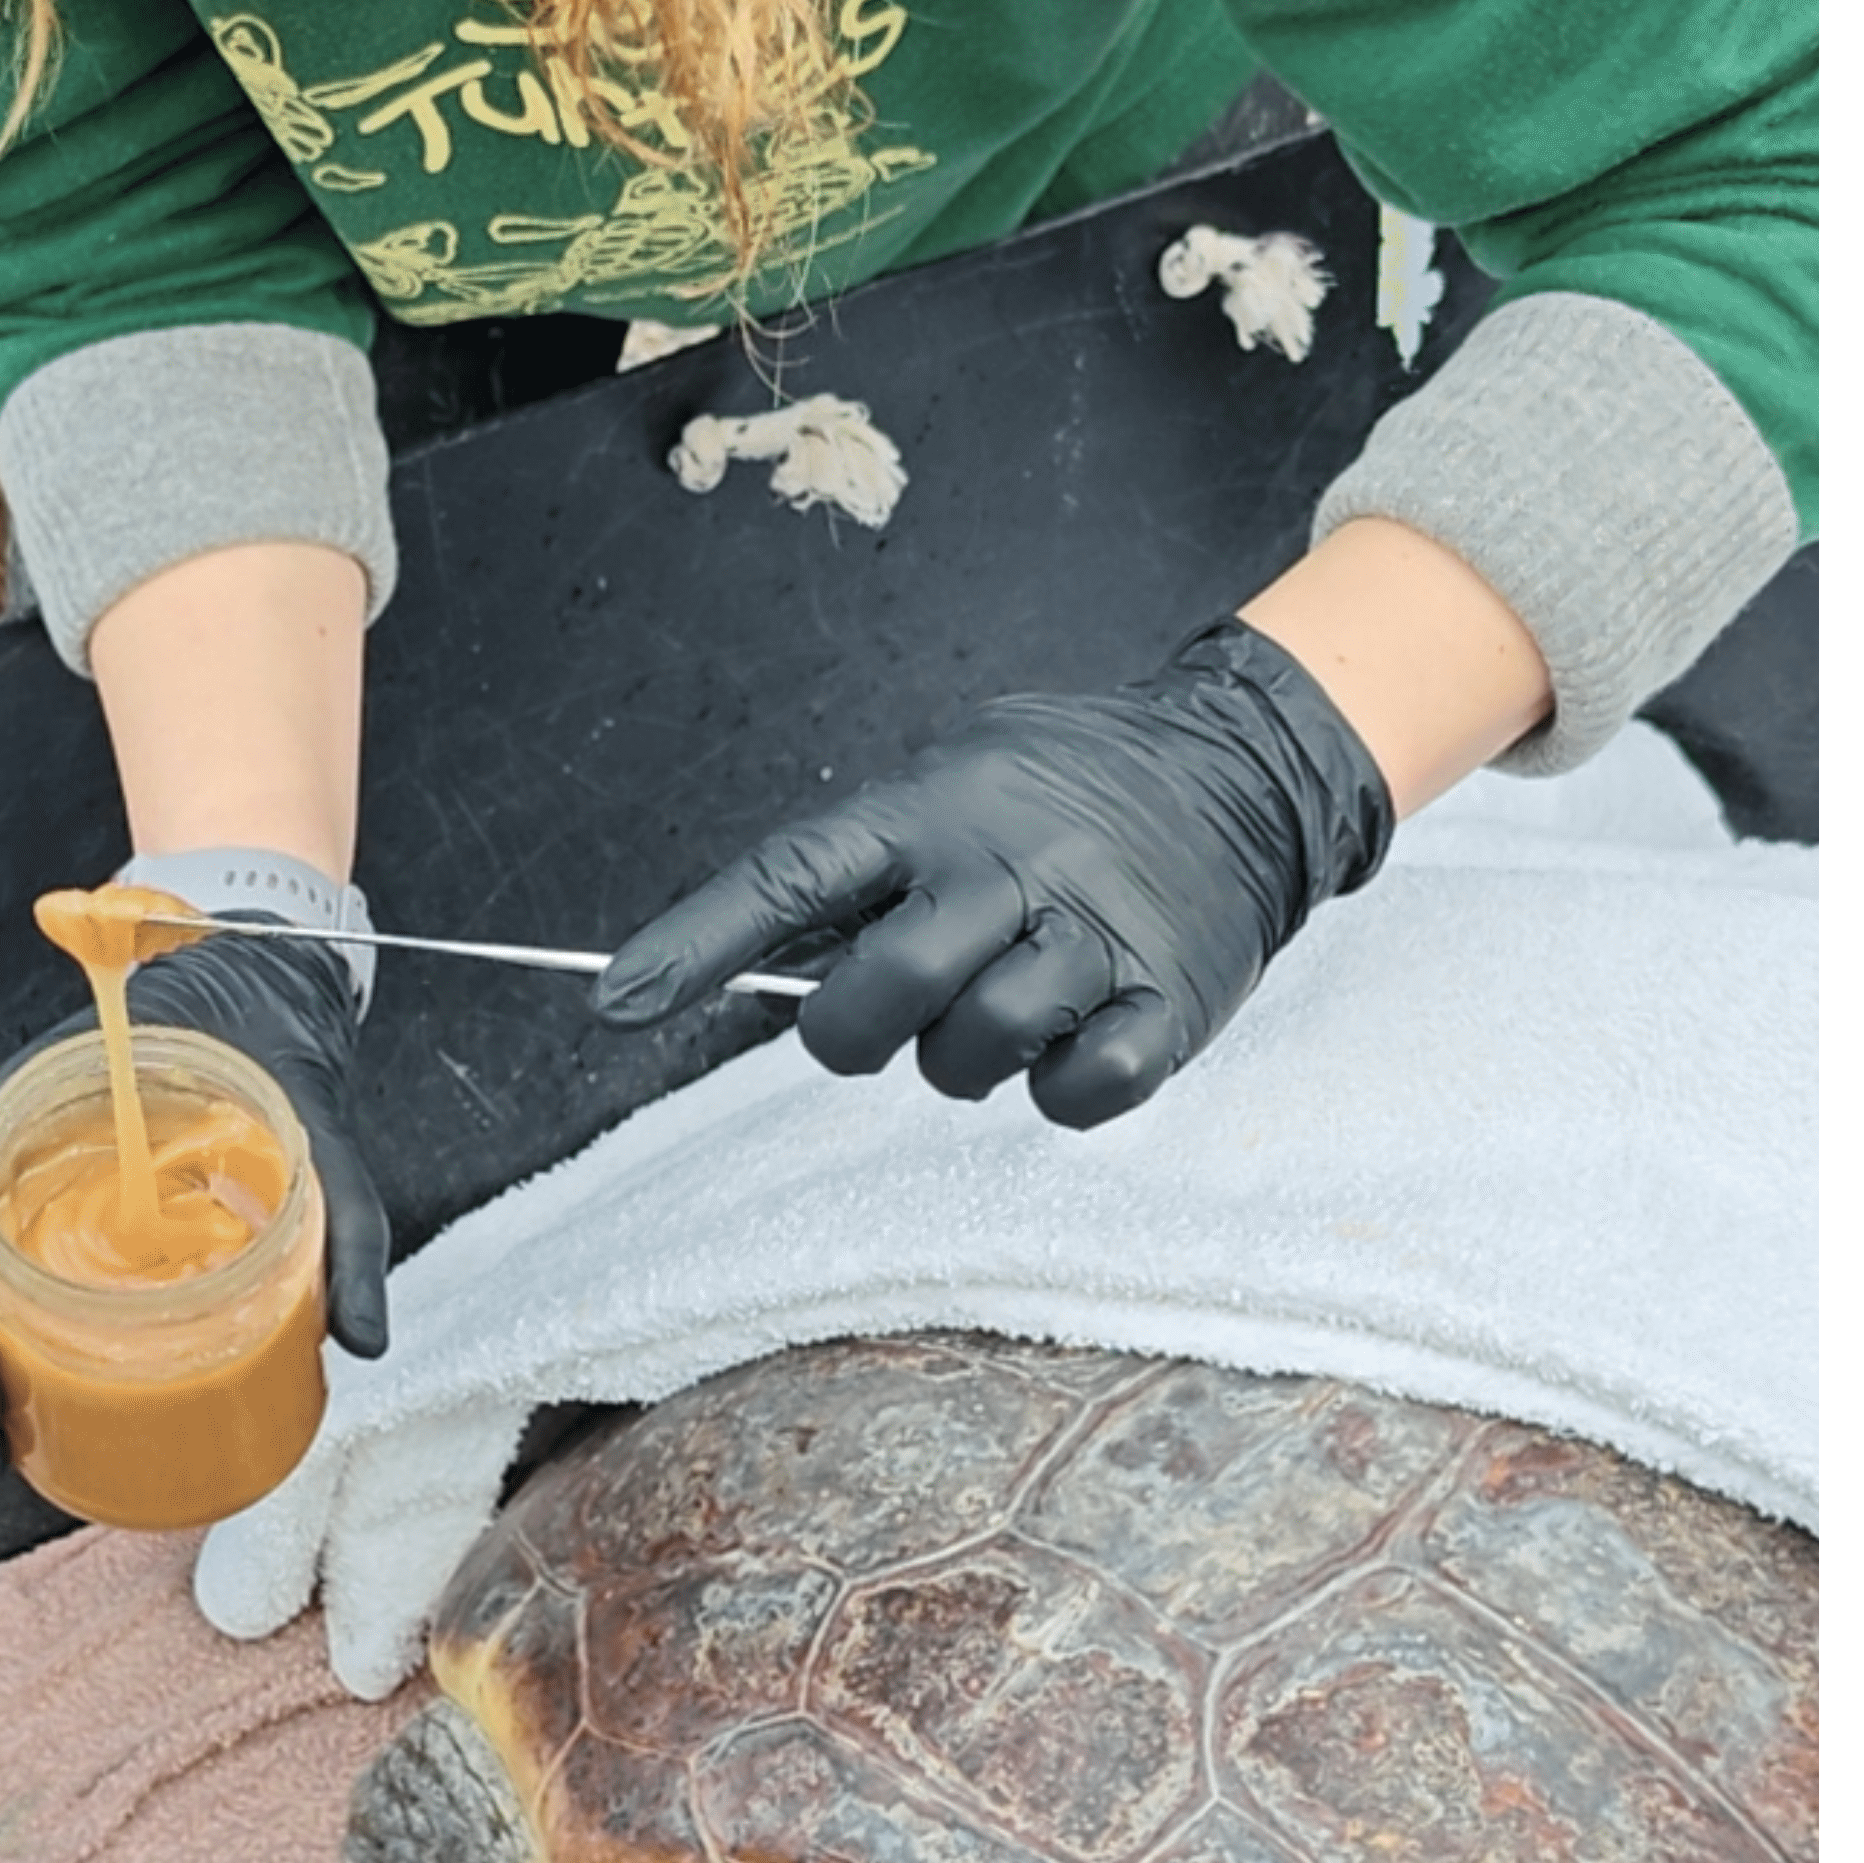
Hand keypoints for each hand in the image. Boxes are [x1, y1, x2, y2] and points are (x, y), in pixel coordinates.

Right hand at [0, 921, 387, 1477]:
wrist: (271, 1015)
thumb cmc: (274, 1064)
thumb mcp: (321, 1140)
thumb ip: (346, 1228)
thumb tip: (366, 1341)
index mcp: (38, 1106)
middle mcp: (15, 1151)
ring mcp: (31, 1188)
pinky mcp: (61, 1222)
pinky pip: (6, 1286)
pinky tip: (12, 1418)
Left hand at [594, 621, 1392, 1126]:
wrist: (1242, 772)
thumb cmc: (1068, 787)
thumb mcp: (955, 772)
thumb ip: (864, 860)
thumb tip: (740, 961)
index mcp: (940, 805)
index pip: (796, 872)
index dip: (701, 939)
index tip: (621, 1002)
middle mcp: (1013, 865)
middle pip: (887, 984)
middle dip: (851, 1029)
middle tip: (873, 1020)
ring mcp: (1097, 936)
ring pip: (979, 1046)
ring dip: (963, 1060)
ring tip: (994, 1016)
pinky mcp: (1170, 1002)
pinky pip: (1082, 1090)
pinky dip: (1057, 1090)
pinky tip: (1065, 1044)